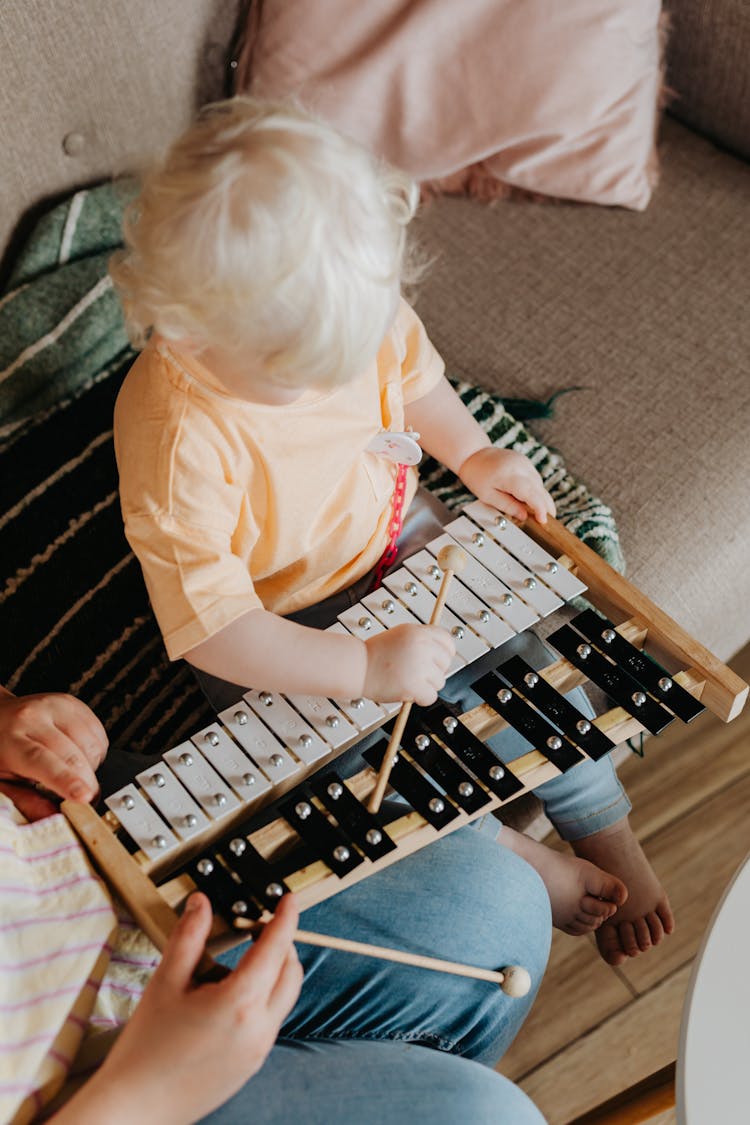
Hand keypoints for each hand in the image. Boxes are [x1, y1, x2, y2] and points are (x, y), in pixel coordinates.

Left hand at [0, 692, 106, 816]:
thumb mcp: (1, 782)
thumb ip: (25, 801)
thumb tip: (52, 818)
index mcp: (11, 739)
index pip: (43, 761)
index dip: (67, 780)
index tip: (85, 796)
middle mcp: (34, 717)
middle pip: (73, 755)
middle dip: (87, 783)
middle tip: (86, 800)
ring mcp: (56, 706)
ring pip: (91, 744)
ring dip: (92, 766)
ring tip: (73, 772)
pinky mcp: (73, 703)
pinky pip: (99, 734)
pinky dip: (96, 752)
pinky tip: (79, 756)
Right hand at [74, 894, 302, 1124]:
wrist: (134, 1108)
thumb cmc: (145, 1050)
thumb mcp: (165, 982)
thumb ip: (188, 936)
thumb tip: (201, 904)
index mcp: (239, 1003)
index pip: (275, 948)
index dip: (285, 918)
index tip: (288, 900)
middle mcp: (258, 1028)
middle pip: (290, 973)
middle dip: (282, 944)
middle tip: (256, 929)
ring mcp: (258, 1050)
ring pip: (283, 998)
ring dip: (271, 973)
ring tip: (228, 968)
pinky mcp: (252, 1065)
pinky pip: (269, 1022)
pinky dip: (260, 1000)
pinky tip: (222, 1001)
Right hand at [363, 623, 454, 704]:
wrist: (357, 667)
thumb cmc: (374, 654)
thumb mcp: (400, 635)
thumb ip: (421, 640)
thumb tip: (441, 650)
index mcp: (418, 632)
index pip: (447, 641)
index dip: (444, 652)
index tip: (437, 660)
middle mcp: (421, 647)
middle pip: (446, 663)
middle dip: (434, 670)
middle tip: (416, 673)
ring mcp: (419, 666)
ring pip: (439, 681)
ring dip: (426, 685)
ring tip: (408, 681)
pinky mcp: (414, 685)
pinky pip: (431, 697)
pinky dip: (421, 699)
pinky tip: (408, 692)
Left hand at [459, 447, 554, 523]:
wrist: (475, 454)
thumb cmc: (477, 476)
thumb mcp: (487, 496)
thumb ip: (507, 506)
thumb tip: (524, 516)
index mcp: (509, 475)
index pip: (530, 493)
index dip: (539, 508)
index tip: (543, 520)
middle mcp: (521, 466)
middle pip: (540, 490)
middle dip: (546, 507)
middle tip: (545, 521)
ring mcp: (525, 462)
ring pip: (540, 485)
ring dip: (541, 499)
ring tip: (537, 513)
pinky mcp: (526, 462)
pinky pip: (535, 479)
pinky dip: (536, 490)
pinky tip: (531, 499)